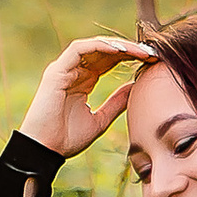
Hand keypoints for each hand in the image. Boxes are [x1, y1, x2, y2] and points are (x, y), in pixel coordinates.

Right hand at [18, 35, 151, 158]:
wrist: (45, 151)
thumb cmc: (67, 139)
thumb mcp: (100, 120)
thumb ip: (116, 103)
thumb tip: (135, 87)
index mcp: (82, 82)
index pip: (108, 61)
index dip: (129, 57)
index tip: (152, 60)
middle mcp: (73, 72)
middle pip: (104, 51)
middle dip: (128, 49)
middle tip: (151, 52)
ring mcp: (64, 70)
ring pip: (94, 46)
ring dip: (118, 45)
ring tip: (140, 50)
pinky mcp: (57, 71)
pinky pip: (79, 49)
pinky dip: (100, 46)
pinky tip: (120, 50)